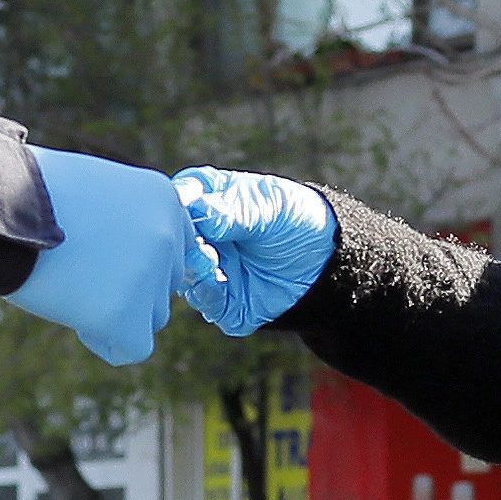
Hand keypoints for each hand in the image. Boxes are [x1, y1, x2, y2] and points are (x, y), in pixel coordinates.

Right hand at [4, 149, 187, 365]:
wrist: (0, 208)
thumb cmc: (31, 193)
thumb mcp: (94, 188)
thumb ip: (125, 220)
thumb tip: (129, 259)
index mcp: (162, 198)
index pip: (175, 248)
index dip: (139, 260)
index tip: (106, 261)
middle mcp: (168, 236)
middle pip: (164, 285)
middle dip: (128, 288)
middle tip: (81, 275)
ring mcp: (150, 277)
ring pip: (151, 317)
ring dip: (117, 312)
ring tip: (72, 290)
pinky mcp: (126, 315)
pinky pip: (134, 348)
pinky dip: (106, 341)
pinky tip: (75, 318)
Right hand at [174, 166, 335, 334]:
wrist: (325, 263)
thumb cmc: (295, 221)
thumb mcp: (269, 206)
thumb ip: (234, 210)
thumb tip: (199, 213)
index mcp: (208, 202)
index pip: (179, 197)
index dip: (178, 200)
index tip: (186, 203)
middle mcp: (201, 238)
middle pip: (175, 238)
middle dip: (181, 239)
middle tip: (197, 237)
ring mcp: (208, 270)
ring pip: (183, 271)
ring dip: (191, 265)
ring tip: (208, 258)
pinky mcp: (221, 302)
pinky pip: (204, 299)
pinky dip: (205, 290)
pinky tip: (216, 278)